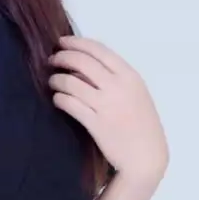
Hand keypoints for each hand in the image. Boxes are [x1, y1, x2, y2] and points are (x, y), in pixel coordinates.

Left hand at [47, 35, 168, 179]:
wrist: (146, 156)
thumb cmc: (142, 125)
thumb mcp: (136, 93)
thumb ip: (116, 77)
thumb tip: (84, 64)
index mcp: (130, 76)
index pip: (98, 50)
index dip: (76, 43)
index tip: (62, 42)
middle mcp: (118, 86)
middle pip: (81, 61)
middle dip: (62, 57)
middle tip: (52, 60)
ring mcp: (106, 105)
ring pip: (71, 81)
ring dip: (56, 79)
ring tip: (53, 81)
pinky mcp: (95, 123)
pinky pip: (69, 103)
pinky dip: (59, 98)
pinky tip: (57, 99)